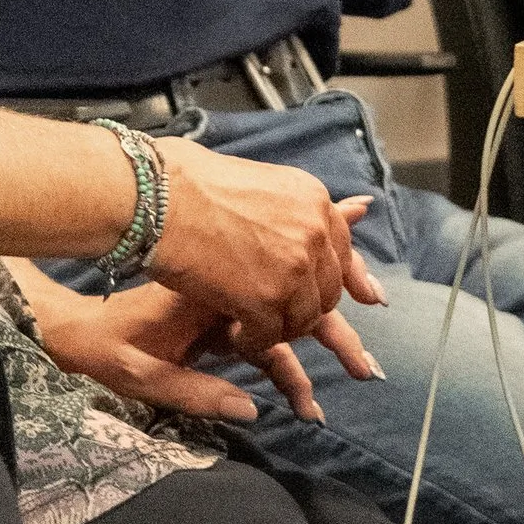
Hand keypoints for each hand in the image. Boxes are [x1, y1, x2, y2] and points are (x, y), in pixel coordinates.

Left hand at [20, 270, 384, 428]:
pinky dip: (294, 325)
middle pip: (291, 300)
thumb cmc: (102, 347)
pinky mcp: (217, 301)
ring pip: (284, 303)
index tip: (345, 365)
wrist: (73, 323)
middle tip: (370, 370)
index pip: (271, 306)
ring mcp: (223, 290)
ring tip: (363, 368)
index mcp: (209, 296)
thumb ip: (195, 392)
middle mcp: (223, 283)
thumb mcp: (141, 374)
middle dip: (335, 334)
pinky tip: (324, 340)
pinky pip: (265, 309)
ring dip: (322, 330)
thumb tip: (252, 413)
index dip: (307, 331)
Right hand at [147, 137, 386, 353]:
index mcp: (311, 199)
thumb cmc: (185, 182)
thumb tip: (361, 209)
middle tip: (279, 316)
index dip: (350, 276)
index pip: (343, 247)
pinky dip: (254, 342)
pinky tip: (236, 337)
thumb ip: (297, 207)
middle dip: (307, 307)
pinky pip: (271, 336)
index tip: (369, 298)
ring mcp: (292, 268)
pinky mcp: (265, 299)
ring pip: (303, 318)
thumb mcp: (258, 181)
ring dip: (279, 328)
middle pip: (327, 289)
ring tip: (251, 326)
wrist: (153, 195)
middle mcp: (312, 232)